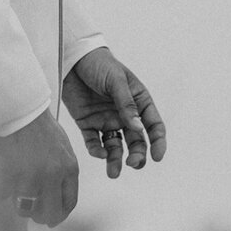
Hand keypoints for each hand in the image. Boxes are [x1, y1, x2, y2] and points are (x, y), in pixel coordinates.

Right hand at [0, 108, 78, 227]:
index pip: (69, 203)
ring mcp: (30, 177)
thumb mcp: (63, 145)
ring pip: (24, 209)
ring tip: (16, 184)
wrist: (20, 106)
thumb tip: (59, 192)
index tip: (52, 215)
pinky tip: (3, 172)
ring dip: (18, 199)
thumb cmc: (40, 123)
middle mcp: (52, 176)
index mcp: (69, 167)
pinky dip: (1, 186)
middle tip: (32, 208)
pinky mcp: (10, 174)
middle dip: (40, 215)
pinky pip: (3, 194)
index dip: (59, 213)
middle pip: (49, 214)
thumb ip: (64, 169)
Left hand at [62, 47, 165, 178]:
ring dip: (116, 160)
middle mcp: (124, 114)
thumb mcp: (116, 80)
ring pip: (116, 147)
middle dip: (137, 155)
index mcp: (137, 101)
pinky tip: (99, 153)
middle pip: (136, 141)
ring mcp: (106, 120)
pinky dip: (97, 151)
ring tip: (113, 173)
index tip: (157, 156)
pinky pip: (94, 143)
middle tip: (133, 164)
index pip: (153, 125)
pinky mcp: (88, 124)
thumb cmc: (99, 63)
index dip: (158, 142)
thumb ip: (126, 104)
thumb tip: (138, 129)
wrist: (72, 58)